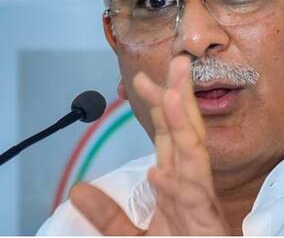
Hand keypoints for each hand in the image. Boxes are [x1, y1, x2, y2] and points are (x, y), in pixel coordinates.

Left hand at [70, 56, 229, 235]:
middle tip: (174, 63)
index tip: (140, 79)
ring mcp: (201, 210)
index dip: (156, 107)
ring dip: (182, 128)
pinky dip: (178, 189)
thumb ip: (108, 217)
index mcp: (176, 188)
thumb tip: (77, 190)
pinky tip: (161, 171)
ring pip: (195, 161)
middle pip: (186, 136)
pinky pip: (194, 206)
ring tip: (171, 97)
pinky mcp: (206, 231)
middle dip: (179, 98)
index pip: (168, 139)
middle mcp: (192, 191)